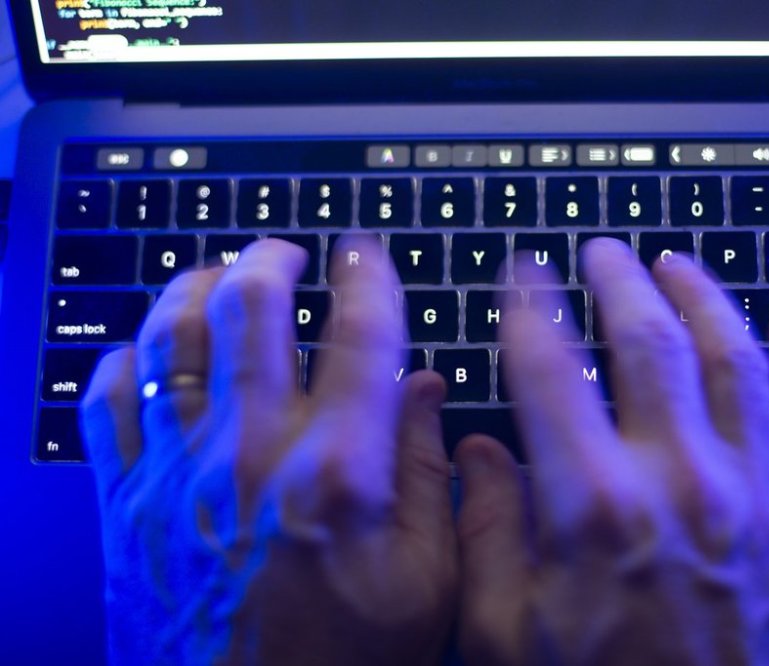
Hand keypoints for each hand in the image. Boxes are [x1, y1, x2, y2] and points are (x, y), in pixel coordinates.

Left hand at [82, 238, 456, 664]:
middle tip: (286, 252)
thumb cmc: (344, 665)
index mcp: (335, 475)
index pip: (360, 339)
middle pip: (249, 311)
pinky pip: (108, 402)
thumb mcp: (426, 583)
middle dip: (270, 261)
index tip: (367, 254)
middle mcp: (249, 457)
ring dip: (195, 289)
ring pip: (171, 338)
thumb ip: (431, 477)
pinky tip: (152, 351)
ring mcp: (176, 475)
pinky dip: (128, 359)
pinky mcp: (126, 504)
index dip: (368, 279)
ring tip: (219, 276)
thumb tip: (425, 389)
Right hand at [456, 240, 768, 665]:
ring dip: (703, 297)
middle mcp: (679, 481)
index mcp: (594, 508)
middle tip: (602, 251)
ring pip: (732, 359)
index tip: (524, 273)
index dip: (531, 307)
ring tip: (677, 263)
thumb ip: (485, 533)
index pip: (550, 370)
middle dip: (619, 281)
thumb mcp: (506, 635)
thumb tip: (476, 454)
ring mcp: (752, 493)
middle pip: (647, 343)